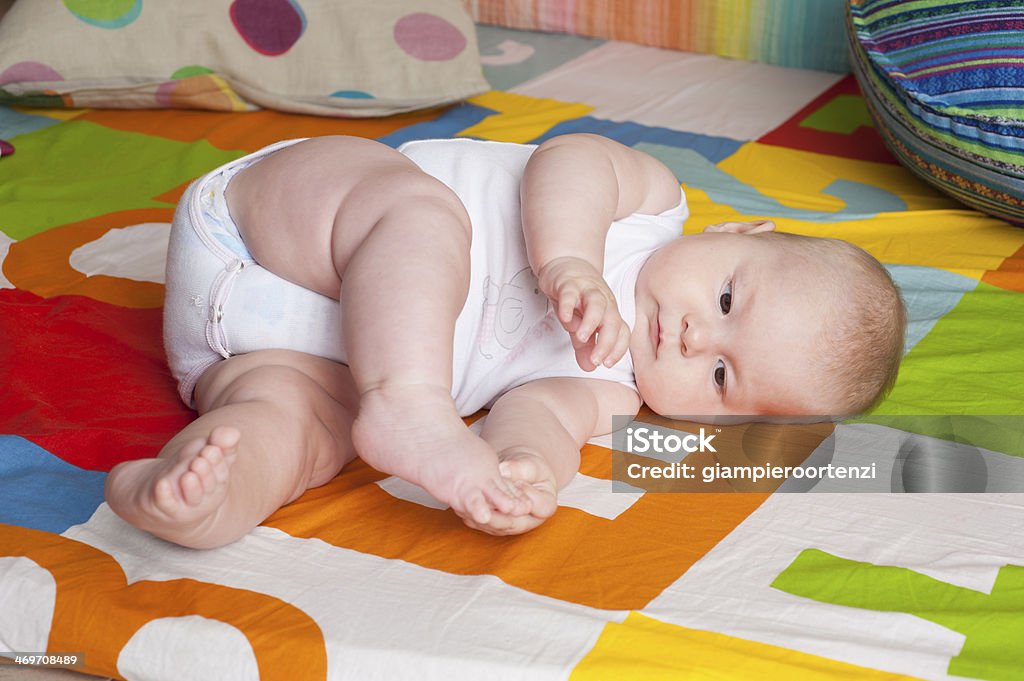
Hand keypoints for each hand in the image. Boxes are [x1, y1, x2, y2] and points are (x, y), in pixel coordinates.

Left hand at [459, 448, 557, 535]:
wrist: (516, 473)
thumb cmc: (528, 468)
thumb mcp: (529, 463)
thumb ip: (520, 468)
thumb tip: (504, 470)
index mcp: (545, 505)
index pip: (539, 507)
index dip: (527, 496)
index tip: (517, 483)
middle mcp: (530, 520)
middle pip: (514, 523)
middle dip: (496, 516)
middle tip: (482, 506)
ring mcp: (512, 526)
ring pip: (496, 527)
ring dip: (481, 519)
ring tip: (467, 507)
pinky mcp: (497, 526)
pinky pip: (485, 524)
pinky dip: (473, 516)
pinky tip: (461, 506)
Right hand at [536, 256, 630, 370]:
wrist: (567, 264)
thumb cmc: (578, 297)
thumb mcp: (581, 325)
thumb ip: (585, 346)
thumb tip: (589, 367)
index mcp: (609, 313)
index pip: (622, 332)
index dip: (618, 349)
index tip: (607, 364)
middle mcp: (603, 302)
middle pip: (612, 321)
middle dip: (607, 342)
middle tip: (597, 360)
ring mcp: (586, 291)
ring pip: (596, 304)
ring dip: (591, 322)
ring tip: (581, 337)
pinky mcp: (568, 283)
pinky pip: (570, 293)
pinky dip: (568, 305)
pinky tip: (564, 317)